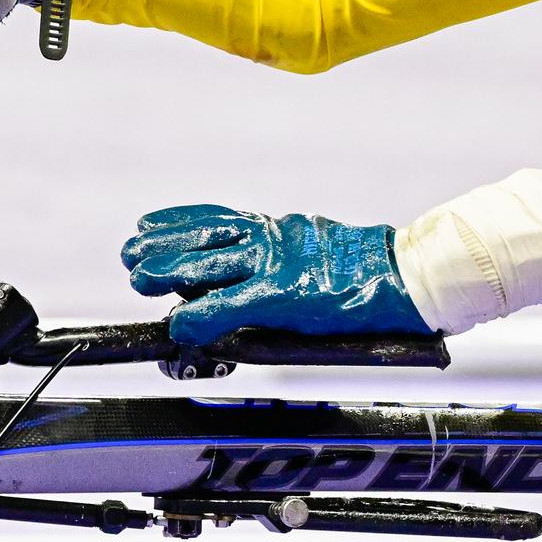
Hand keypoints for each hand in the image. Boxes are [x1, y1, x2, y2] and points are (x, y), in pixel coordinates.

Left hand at [123, 205, 435, 345]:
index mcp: (285, 229)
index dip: (181, 222)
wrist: (410, 275)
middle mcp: (275, 238)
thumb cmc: (375, 273)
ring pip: (209, 262)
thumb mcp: (322, 253)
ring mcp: (278, 263)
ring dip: (169, 270)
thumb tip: (258, 283)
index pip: (221, 218)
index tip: (151, 225)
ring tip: (138, 276)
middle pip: (206, 236)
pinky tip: (180, 323)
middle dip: (164, 245)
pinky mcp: (285, 293)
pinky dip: (201, 314)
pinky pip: (231, 303)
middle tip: (131, 252)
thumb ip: (289, 262)